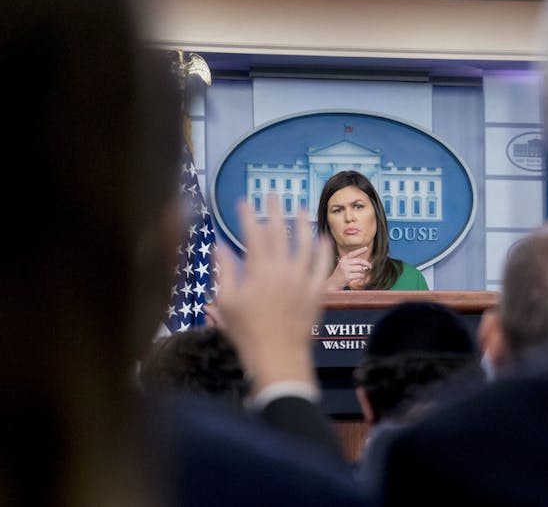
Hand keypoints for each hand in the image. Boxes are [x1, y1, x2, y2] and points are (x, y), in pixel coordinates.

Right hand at [212, 193, 333, 395]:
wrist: (277, 356)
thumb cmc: (247, 332)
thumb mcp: (226, 303)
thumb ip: (224, 272)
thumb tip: (219, 246)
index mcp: (259, 272)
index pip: (253, 236)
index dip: (248, 216)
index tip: (243, 201)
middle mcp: (284, 271)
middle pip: (280, 234)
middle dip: (275, 212)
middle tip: (273, 195)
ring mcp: (303, 281)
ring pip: (305, 245)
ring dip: (303, 224)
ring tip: (302, 208)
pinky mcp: (318, 293)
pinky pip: (324, 266)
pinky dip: (324, 251)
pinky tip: (323, 239)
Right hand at [326, 246, 370, 290]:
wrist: (333, 283)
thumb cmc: (341, 274)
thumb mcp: (344, 266)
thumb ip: (353, 263)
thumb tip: (366, 264)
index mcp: (343, 259)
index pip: (353, 253)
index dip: (360, 250)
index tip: (366, 248)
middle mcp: (344, 263)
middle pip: (359, 261)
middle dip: (366, 263)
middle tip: (370, 266)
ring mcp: (345, 270)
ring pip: (360, 269)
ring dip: (362, 272)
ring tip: (357, 274)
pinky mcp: (347, 276)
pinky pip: (359, 275)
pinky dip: (361, 276)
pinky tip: (357, 278)